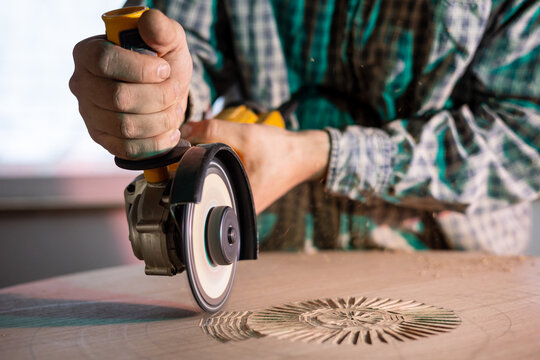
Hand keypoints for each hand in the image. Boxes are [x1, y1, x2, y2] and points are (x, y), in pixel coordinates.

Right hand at [69, 10, 191, 158]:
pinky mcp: (103, 139)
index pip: (105, 62)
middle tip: (176, 91)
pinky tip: (170, 131)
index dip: (141, 69)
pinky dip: (156, 143)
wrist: (163, 89)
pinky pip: (128, 149)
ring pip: (126, 126)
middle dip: (158, 97)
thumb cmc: (162, 61)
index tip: (166, 69)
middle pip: (118, 98)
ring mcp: (89, 115)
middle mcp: (81, 84)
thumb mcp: (168, 40)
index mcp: (89, 53)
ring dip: (161, 120)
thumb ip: (161, 28)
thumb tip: (149, 21)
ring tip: (175, 110)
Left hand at [181, 120, 329, 212]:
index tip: (182, 154)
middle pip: (202, 189)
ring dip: (206, 167)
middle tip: (194, 149)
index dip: (184, 169)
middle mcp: (238, 210)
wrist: (305, 155)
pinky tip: (221, 157)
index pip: (196, 189)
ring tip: (208, 152)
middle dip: (195, 167)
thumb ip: (212, 131)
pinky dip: (218, 169)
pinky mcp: (243, 197)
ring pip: (212, 186)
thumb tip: (183, 130)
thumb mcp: (245, 135)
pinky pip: (222, 183)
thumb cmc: (281, 150)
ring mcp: (241, 205)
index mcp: (236, 202)